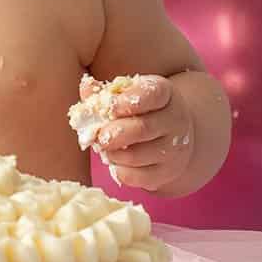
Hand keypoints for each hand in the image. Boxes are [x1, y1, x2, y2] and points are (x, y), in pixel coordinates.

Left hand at [84, 74, 192, 192]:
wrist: (171, 138)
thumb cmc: (141, 112)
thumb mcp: (128, 96)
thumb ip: (105, 92)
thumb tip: (87, 86)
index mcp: (165, 94)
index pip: (153, 93)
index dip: (129, 100)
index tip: (110, 106)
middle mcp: (175, 120)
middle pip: (143, 128)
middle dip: (114, 133)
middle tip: (100, 136)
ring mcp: (173, 149)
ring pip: (136, 155)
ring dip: (113, 153)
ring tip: (105, 147)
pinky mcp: (166, 173)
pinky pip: (134, 176)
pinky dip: (118, 170)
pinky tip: (117, 160)